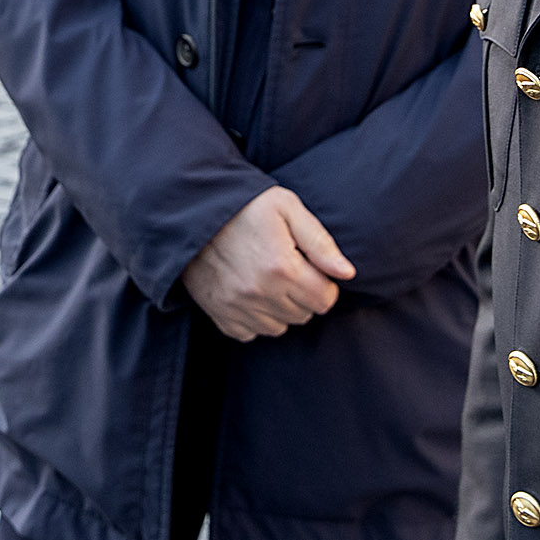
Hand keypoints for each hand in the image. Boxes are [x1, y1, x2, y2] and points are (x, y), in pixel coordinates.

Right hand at [182, 186, 355, 340]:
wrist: (192, 212)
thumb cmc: (245, 205)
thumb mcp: (287, 208)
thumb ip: (320, 242)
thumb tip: (347, 273)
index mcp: (282, 267)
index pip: (325, 299)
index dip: (325, 284)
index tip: (312, 269)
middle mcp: (260, 293)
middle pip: (304, 315)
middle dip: (304, 295)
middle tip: (290, 271)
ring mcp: (238, 307)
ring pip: (280, 327)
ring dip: (282, 309)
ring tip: (270, 281)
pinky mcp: (220, 314)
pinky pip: (251, 334)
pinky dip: (255, 319)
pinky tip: (251, 294)